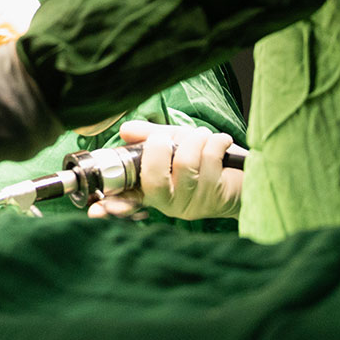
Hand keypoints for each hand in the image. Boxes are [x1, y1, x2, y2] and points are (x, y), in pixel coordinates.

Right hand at [86, 121, 242, 221]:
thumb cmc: (205, 158)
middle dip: (160, 149)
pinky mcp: (215, 198)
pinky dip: (214, 142)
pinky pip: (209, 161)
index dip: (109, 206)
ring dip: (195, 139)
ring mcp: (192, 204)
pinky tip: (219, 142)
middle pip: (154, 181)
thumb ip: (149, 136)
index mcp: (152, 191)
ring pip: (186, 165)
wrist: (244, 175)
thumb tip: (125, 130)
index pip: (124, 202)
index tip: (95, 210)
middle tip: (166, 137)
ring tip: (201, 135)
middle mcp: (168, 203)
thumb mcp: (174, 143)